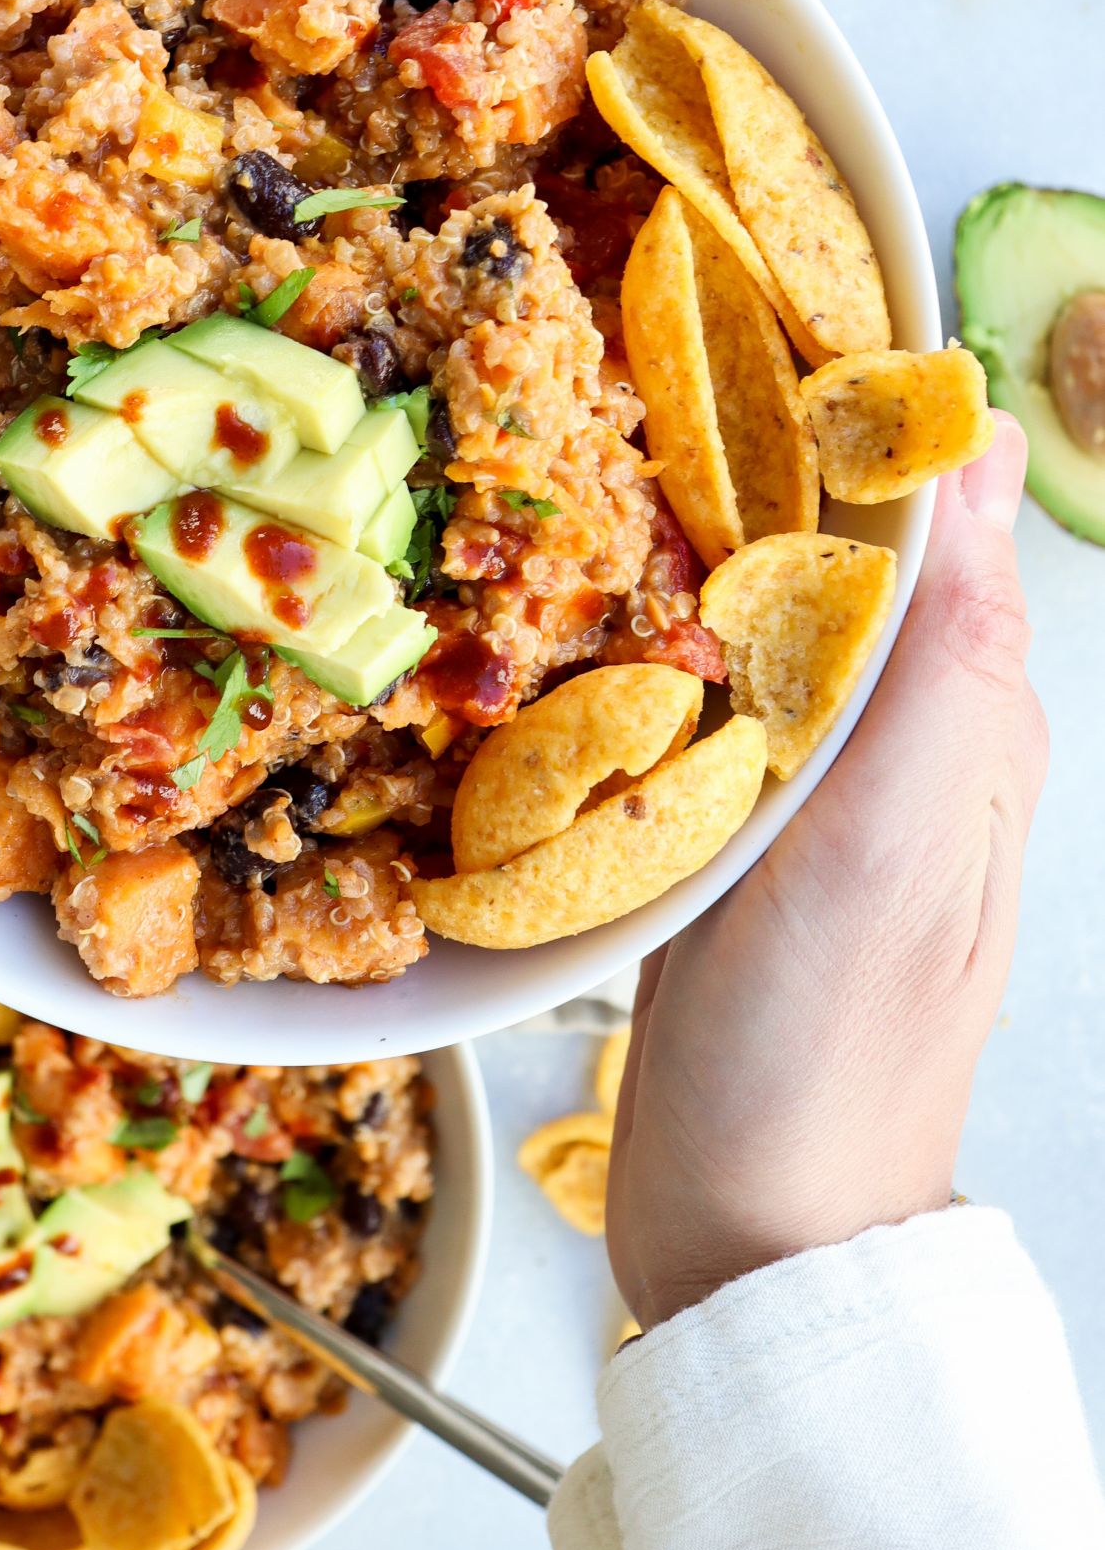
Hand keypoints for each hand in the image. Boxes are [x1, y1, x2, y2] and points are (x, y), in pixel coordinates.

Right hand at [607, 419, 1046, 1328]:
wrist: (749, 1239)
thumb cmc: (827, 1060)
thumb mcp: (895, 849)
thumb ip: (936, 659)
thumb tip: (976, 452)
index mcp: (968, 717)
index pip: (932, 507)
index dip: (854, 401)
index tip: (741, 310)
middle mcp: (901, 734)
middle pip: (833, 542)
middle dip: (746, 451)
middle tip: (617, 369)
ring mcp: (810, 779)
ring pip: (755, 608)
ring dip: (684, 537)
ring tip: (576, 462)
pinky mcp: (729, 823)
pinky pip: (694, 691)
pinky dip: (642, 636)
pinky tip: (573, 612)